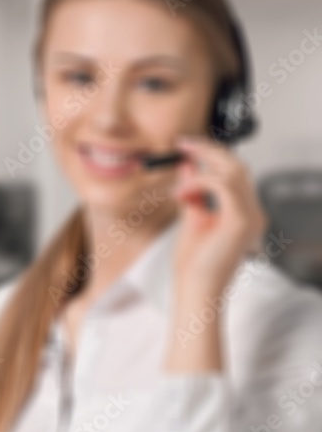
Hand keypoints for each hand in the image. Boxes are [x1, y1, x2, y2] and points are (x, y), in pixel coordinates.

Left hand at [171, 135, 266, 297]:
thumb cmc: (193, 260)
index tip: (186, 145)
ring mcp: (252, 216)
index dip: (212, 154)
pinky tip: (181, 195)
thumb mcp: (192, 215)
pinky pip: (223, 185)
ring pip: (233, 170)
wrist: (195, 288)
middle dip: (208, 150)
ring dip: (200, 168)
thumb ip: (193, 190)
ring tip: (177, 187)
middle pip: (237, 165)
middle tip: (181, 143)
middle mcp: (254, 212)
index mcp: (245, 211)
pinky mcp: (241, 221)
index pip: (235, 171)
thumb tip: (188, 163)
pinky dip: (199, 182)